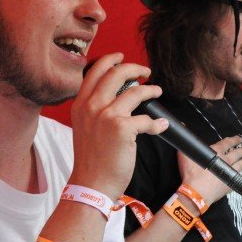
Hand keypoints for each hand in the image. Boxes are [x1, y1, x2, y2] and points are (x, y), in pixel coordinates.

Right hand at [68, 53, 168, 198]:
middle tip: (146, 72)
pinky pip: (147, 119)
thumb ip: (95, 110)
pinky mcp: (122, 128)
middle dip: (134, 68)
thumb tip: (116, 97)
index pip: (94, 72)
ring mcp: (106, 116)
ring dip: (151, 90)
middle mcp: (91, 106)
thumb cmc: (91, 160)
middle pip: (116, 73)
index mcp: (81, 105)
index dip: (110, 60)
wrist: (91, 184)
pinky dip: (157, 123)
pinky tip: (161, 126)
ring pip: (136, 92)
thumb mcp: (84, 128)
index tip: (122, 57)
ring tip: (157, 92)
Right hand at [177, 135, 241, 207]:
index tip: (239, 138)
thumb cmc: (191, 173)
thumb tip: (181, 125)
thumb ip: (187, 142)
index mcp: (216, 153)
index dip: (234, 140)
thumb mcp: (185, 155)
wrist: (197, 192)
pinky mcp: (230, 185)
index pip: (228, 143)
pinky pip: (240, 180)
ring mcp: (230, 174)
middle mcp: (226, 161)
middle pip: (237, 154)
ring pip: (241, 165)